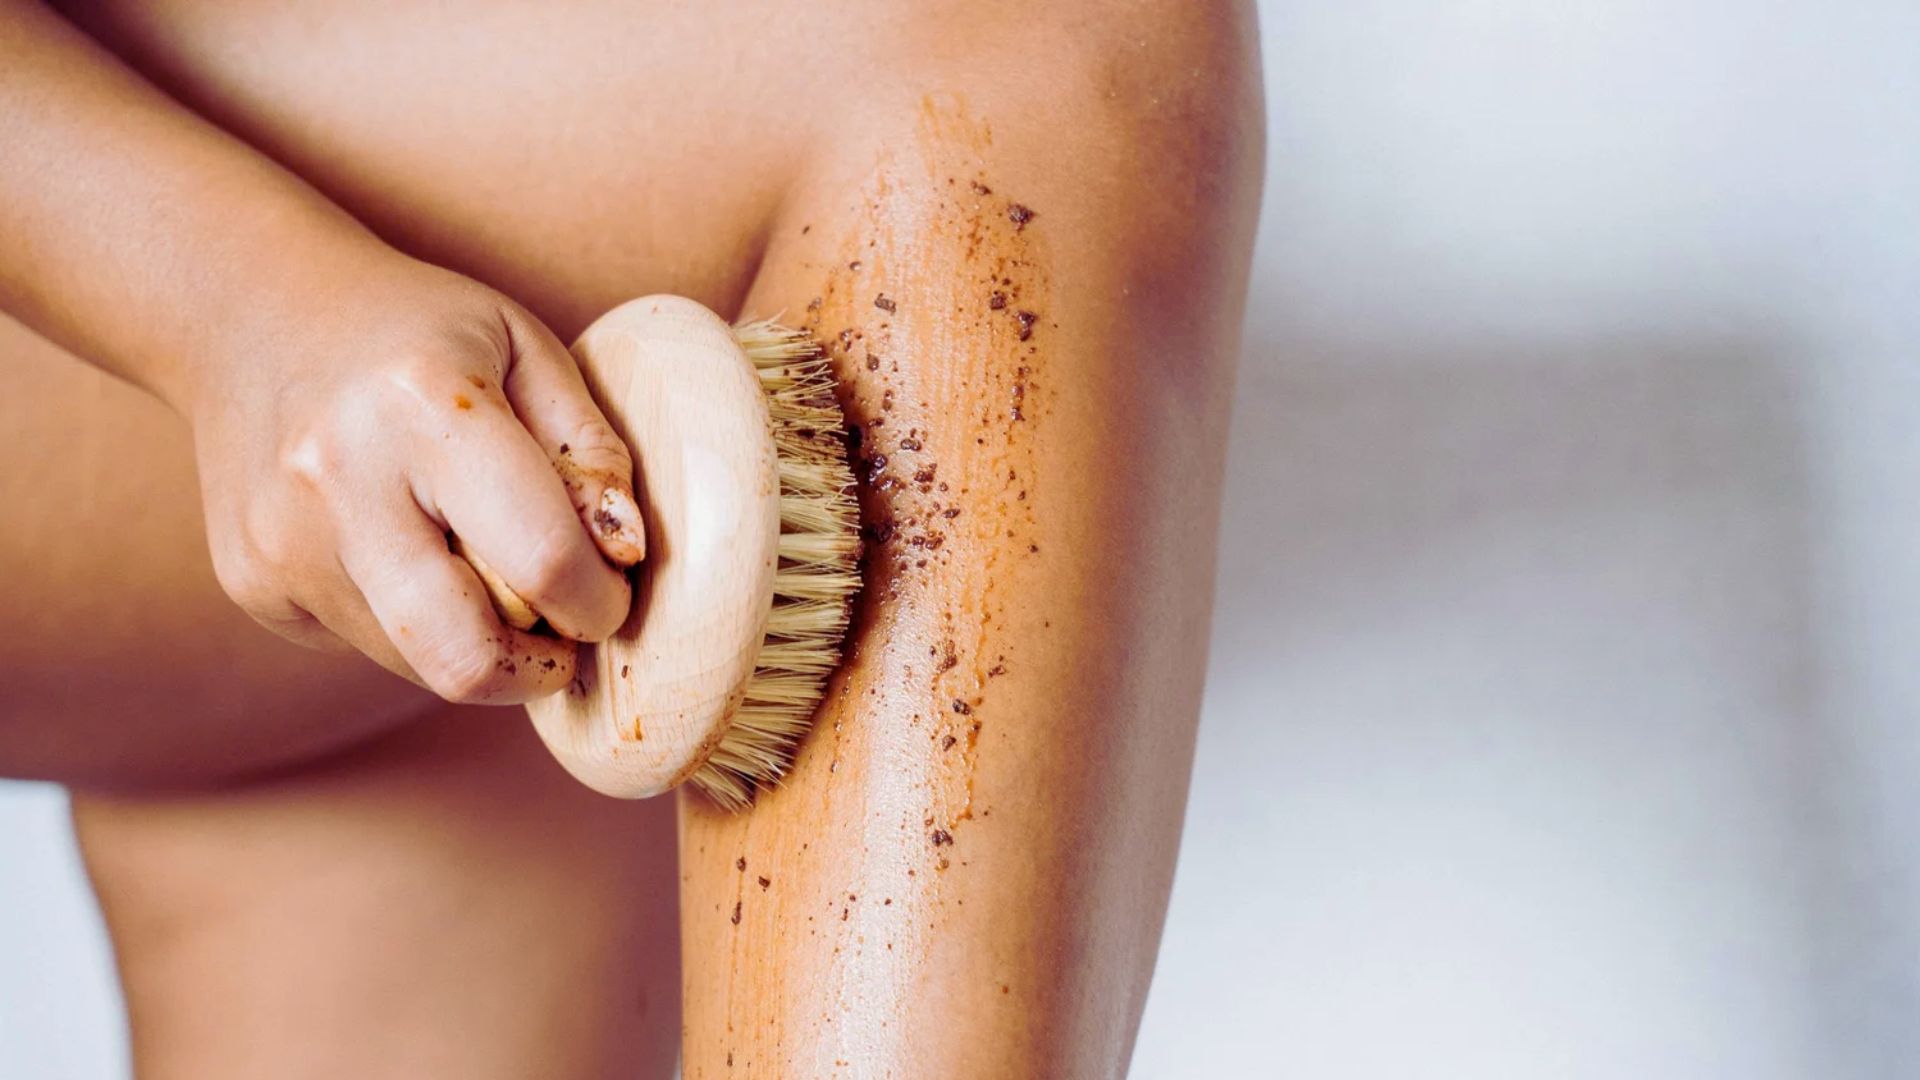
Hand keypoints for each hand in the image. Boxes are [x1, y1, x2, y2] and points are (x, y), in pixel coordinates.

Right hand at [187, 253, 643, 702]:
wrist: (248, 308)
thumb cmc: (415, 328)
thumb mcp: (525, 347)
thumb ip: (594, 449)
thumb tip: (627, 555)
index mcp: (425, 405)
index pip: (542, 558)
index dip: (599, 602)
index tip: (610, 594)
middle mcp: (338, 481)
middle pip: (464, 656)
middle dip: (535, 669)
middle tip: (560, 633)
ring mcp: (281, 542)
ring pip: (418, 663)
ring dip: (475, 641)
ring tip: (479, 564)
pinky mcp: (251, 583)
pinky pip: (367, 644)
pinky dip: (411, 620)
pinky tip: (401, 543)